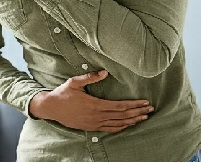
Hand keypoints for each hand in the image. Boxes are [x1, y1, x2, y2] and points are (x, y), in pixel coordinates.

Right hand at [29, 70, 153, 132]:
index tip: (145, 102)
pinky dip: (121, 128)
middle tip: (150, 110)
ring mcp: (94, 124)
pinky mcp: (91, 127)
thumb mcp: (75, 82)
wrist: (50, 108)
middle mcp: (96, 116)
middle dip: (138, 113)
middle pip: (122, 116)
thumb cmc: (63, 94)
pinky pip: (109, 129)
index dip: (134, 105)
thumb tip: (105, 72)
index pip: (120, 106)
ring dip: (132, 121)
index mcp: (95, 105)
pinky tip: (128, 125)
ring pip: (118, 124)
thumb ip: (91, 77)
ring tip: (144, 118)